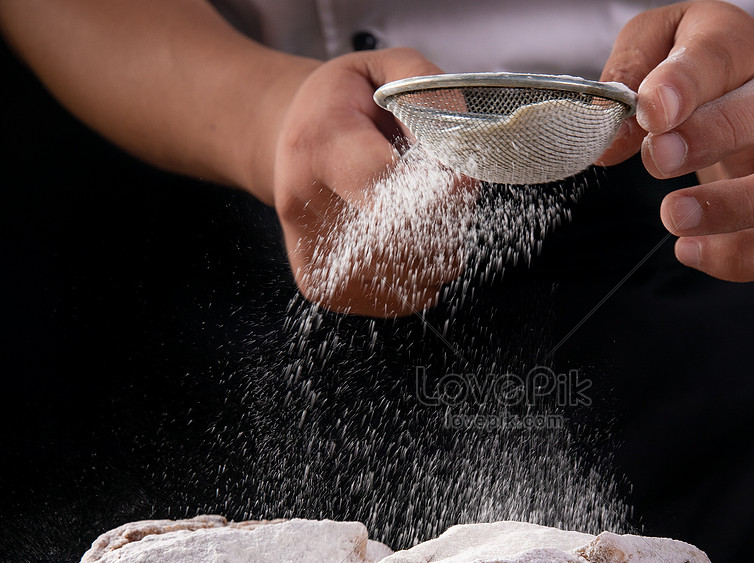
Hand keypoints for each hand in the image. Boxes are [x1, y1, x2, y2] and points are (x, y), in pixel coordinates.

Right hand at [271, 49, 475, 316]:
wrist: (288, 138)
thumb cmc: (345, 103)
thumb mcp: (384, 69)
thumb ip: (427, 93)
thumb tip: (458, 144)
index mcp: (318, 144)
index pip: (387, 185)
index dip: (440, 191)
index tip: (465, 178)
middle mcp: (305, 203)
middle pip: (400, 240)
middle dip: (444, 222)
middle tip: (450, 194)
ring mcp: (308, 249)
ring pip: (402, 276)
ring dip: (439, 253)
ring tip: (431, 215)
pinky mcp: (318, 284)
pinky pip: (389, 301)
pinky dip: (420, 282)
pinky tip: (419, 249)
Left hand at [599, 1, 753, 281]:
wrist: (752, 90)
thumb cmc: (690, 67)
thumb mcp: (653, 42)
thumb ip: (628, 77)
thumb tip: (610, 138)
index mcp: (741, 46)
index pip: (721, 55)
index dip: (684, 85)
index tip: (650, 110)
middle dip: (718, 136)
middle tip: (659, 158)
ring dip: (741, 207)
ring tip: (675, 219)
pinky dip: (745, 258)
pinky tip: (688, 250)